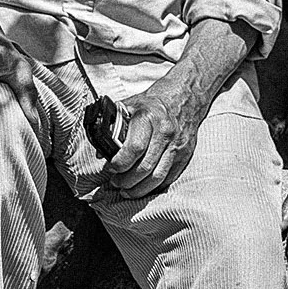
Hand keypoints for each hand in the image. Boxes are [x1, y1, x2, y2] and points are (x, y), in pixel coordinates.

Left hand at [100, 77, 206, 198]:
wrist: (184, 98)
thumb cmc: (151, 104)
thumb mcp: (129, 106)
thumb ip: (113, 127)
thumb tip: (102, 153)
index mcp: (148, 117)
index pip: (134, 148)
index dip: (120, 163)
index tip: (111, 168)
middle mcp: (165, 132)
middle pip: (145, 167)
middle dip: (126, 180)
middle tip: (116, 182)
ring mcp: (177, 145)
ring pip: (157, 176)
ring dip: (139, 188)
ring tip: (126, 190)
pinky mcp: (185, 154)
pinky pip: (168, 177)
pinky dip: (154, 187)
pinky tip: (142, 187)